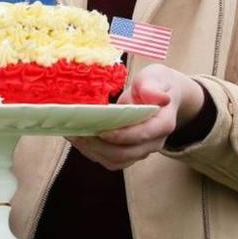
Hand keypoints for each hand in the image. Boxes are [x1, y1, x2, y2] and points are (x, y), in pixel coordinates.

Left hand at [68, 64, 205, 169]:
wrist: (163, 94)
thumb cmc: (156, 84)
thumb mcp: (155, 77)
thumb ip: (152, 87)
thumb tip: (161, 98)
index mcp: (163, 123)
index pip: (143, 134)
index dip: (123, 136)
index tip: (102, 131)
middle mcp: (154, 142)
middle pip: (127, 153)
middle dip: (100, 146)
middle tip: (79, 133)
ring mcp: (141, 150)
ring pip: (116, 161)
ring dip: (93, 151)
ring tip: (74, 136)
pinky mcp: (129, 152)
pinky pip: (110, 159)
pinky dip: (92, 152)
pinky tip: (78, 138)